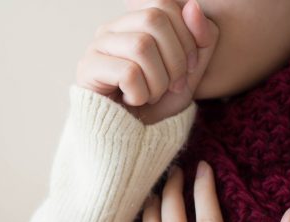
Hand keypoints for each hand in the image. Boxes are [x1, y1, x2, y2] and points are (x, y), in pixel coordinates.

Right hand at [76, 0, 218, 123]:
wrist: (132, 139)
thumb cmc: (158, 103)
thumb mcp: (192, 70)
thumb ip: (201, 37)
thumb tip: (193, 7)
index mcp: (135, 21)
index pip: (166, 5)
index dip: (187, 37)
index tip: (188, 69)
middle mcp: (112, 28)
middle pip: (154, 19)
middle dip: (175, 59)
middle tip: (172, 86)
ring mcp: (97, 47)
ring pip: (141, 46)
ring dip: (158, 80)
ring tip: (151, 96)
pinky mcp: (87, 70)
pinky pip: (127, 73)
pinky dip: (140, 94)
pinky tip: (132, 101)